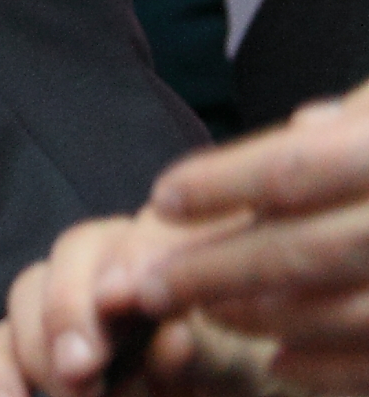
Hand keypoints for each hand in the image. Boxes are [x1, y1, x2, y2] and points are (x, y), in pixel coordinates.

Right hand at [0, 213, 250, 396]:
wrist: (235, 390)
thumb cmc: (243, 368)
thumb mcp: (245, 354)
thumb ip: (208, 343)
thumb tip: (171, 336)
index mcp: (181, 245)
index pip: (151, 227)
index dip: (133, 258)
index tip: (125, 300)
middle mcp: (119, 258)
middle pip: (74, 251)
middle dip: (70, 308)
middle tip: (81, 365)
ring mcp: (73, 298)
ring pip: (28, 293)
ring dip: (42, 344)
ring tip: (72, 390)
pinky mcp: (39, 344)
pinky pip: (2, 346)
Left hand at [131, 88, 368, 384]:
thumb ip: (368, 117)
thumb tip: (302, 126)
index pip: (297, 169)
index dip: (221, 184)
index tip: (161, 198)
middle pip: (304, 252)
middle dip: (212, 270)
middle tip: (142, 283)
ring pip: (345, 315)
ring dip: (262, 320)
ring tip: (203, 312)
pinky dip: (332, 370)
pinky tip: (281, 365)